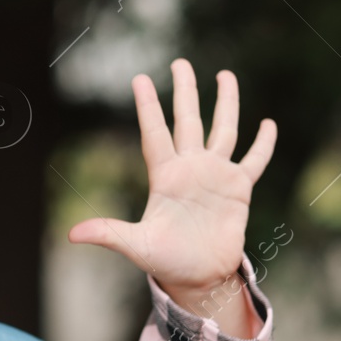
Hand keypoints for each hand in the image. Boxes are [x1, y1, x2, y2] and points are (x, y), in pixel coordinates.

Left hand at [67, 59, 275, 308]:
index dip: (148, 106)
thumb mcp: (136, 245)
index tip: (140, 78)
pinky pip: (254, 160)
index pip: (155, 133)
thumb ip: (108, 233)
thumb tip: (72, 235)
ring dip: (225, 103)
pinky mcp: (239, 188)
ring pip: (222, 130)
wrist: (199, 277)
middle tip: (180, 62)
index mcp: (164, 177)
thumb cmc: (166, 262)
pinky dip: (263, 143)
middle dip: (185, 91)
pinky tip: (267, 123)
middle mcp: (190, 169)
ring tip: (225, 74)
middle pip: (187, 121)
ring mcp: (215, 175)